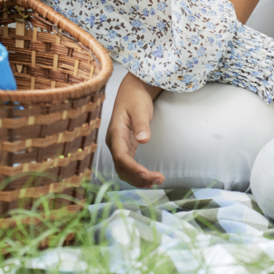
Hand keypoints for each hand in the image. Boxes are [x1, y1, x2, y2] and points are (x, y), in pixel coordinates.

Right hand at [106, 72, 164, 187]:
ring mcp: (118, 146)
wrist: (132, 91)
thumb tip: (143, 140)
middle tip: (159, 180)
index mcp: (116, 133)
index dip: (132, 168)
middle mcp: (114, 143)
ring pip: (123, 169)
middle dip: (138, 177)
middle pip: (122, 167)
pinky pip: (128, 165)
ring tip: (156, 183)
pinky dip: (137, 175)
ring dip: (138, 179)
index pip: (120, 156)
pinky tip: (148, 180)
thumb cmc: (136, 98)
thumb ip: (141, 124)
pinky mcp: (125, 147)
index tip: (146, 174)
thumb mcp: (140, 109)